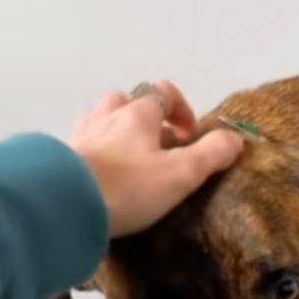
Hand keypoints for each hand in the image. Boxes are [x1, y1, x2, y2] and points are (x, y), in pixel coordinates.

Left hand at [69, 80, 242, 236]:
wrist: (66, 205)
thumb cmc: (129, 188)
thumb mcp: (182, 174)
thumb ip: (211, 155)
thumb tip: (236, 139)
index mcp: (139, 114)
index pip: (164, 93)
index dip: (182, 110)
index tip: (190, 137)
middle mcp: (108, 115)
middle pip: (129, 102)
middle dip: (147, 120)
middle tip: (159, 151)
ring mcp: (82, 135)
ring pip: (103, 119)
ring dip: (119, 132)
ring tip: (130, 161)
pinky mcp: (62, 158)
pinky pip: (84, 144)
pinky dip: (97, 152)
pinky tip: (102, 175)